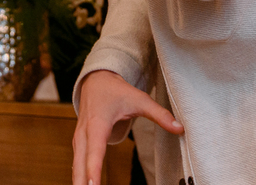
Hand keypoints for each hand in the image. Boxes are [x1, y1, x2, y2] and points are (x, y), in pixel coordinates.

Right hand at [73, 70, 182, 184]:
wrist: (96, 80)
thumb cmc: (116, 91)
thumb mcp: (139, 99)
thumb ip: (159, 115)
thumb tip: (179, 128)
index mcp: (98, 123)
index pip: (95, 150)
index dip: (93, 168)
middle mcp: (84, 132)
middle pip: (80, 162)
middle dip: (82, 181)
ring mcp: (79, 138)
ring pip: (76, 164)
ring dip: (79, 181)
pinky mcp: (79, 143)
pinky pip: (77, 162)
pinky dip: (79, 176)